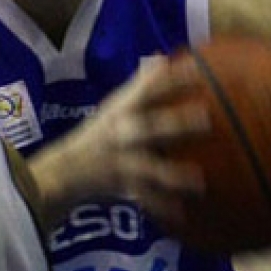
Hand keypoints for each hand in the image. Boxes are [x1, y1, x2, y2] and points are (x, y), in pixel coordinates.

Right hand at [32, 56, 209, 229]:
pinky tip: (182, 214)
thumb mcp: (114, 106)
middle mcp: (121, 134)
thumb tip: (161, 57)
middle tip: (206, 119)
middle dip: (176, 124)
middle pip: (149, 127)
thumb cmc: (98, 134)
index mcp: (121, 111)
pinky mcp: (121, 187)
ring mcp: (120, 162)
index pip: (147, 90)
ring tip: (199, 180)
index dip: (170, 78)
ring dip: (174, 175)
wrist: (63, 172)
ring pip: (149, 168)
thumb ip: (140, 85)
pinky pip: (144, 199)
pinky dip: (162, 207)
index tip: (196, 70)